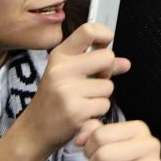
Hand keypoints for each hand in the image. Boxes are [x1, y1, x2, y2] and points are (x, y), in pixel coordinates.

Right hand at [18, 23, 130, 154]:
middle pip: (107, 58)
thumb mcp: (69, 75)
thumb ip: (97, 66)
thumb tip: (125, 63)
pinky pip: (104, 105)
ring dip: (101, 96)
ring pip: (108, 86)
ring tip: (82, 101)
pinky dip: (98, 112)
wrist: (35, 129)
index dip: (104, 34)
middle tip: (94, 81)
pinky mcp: (76, 111)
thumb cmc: (54, 100)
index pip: (88, 31)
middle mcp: (61, 70)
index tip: (106, 43)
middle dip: (107, 71)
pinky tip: (82, 113)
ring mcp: (68, 90)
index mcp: (60, 56)